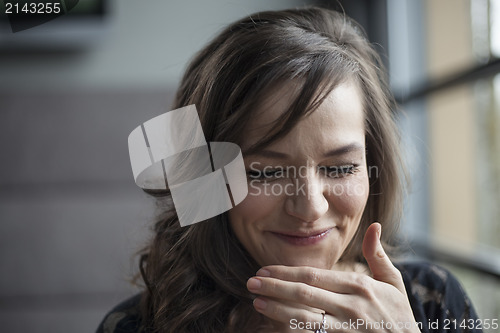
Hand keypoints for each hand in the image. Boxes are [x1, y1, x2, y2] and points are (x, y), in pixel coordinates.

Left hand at [246, 223, 420, 331]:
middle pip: (305, 294)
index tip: (265, 269)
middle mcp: (351, 306)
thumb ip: (377, 255)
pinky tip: (274, 325)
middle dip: (275, 286)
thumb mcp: (393, 282)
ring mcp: (347, 328)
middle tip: (251, 281)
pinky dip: (293, 329)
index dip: (286, 272)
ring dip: (277, 309)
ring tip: (257, 301)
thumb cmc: (399, 314)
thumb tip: (374, 225)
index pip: (314, 276)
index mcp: (359, 286)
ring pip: (305, 317)